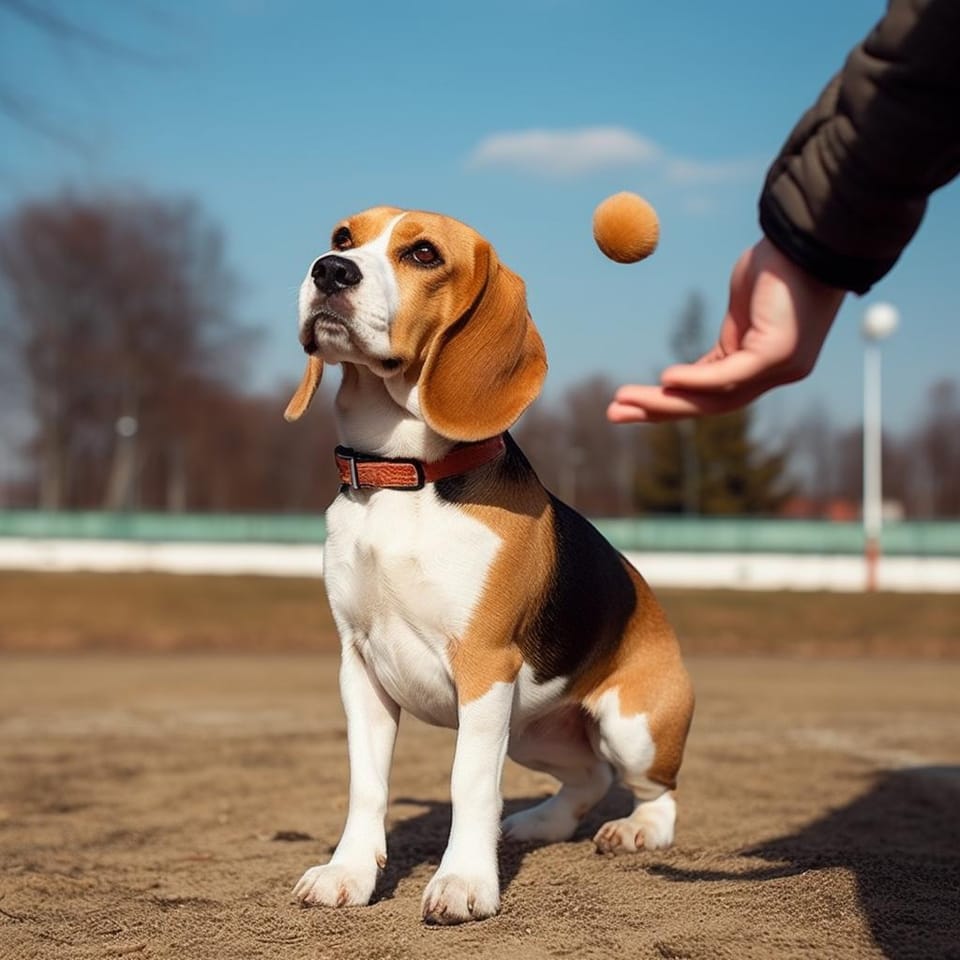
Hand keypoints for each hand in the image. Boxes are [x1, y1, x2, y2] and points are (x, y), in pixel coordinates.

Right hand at [607, 238, 845, 421]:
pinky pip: (729, 375)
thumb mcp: (743, 308)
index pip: (709, 393)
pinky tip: (665, 378)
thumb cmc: (778, 265)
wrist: (813, 236)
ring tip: (624, 402)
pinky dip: (695, 379)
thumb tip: (712, 349)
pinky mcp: (779, 354)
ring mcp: (779, 369)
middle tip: (613, 414)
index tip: (629, 401)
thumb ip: (728, 337)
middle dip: (657, 411)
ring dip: (664, 401)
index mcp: (759, 365)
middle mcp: (772, 374)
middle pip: (707, 405)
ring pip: (713, 397)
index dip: (668, 400)